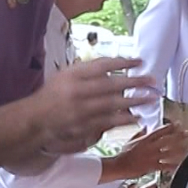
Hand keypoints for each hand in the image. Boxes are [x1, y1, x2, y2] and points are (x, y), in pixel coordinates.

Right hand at [27, 57, 157, 155]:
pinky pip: (109, 122)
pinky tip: (136, 117)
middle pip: (111, 84)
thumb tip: (114, 67)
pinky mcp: (84, 126)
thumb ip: (88, 70)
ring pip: (113, 104)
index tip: (139, 62)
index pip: (102, 65)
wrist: (36, 119)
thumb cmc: (52, 95)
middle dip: (134, 82)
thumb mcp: (66, 74)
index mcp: (73, 75)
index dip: (123, 62)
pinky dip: (124, 119)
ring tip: (150, 98)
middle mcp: (78, 91)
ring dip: (134, 101)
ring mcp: (81, 110)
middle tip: (151, 81)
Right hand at [107, 124, 183, 179]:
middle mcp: (150, 147)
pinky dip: (172, 165)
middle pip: (167, 140)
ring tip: (186, 147)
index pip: (160, 131)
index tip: (178, 124)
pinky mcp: (152, 167)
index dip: (170, 127)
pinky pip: (165, 166)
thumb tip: (144, 127)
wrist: (119, 166)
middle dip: (178, 136)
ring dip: (178, 150)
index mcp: (145, 139)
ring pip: (169, 152)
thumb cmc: (123, 154)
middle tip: (186, 133)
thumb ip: (139, 133)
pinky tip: (179, 165)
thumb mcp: (130, 140)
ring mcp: (152, 157)